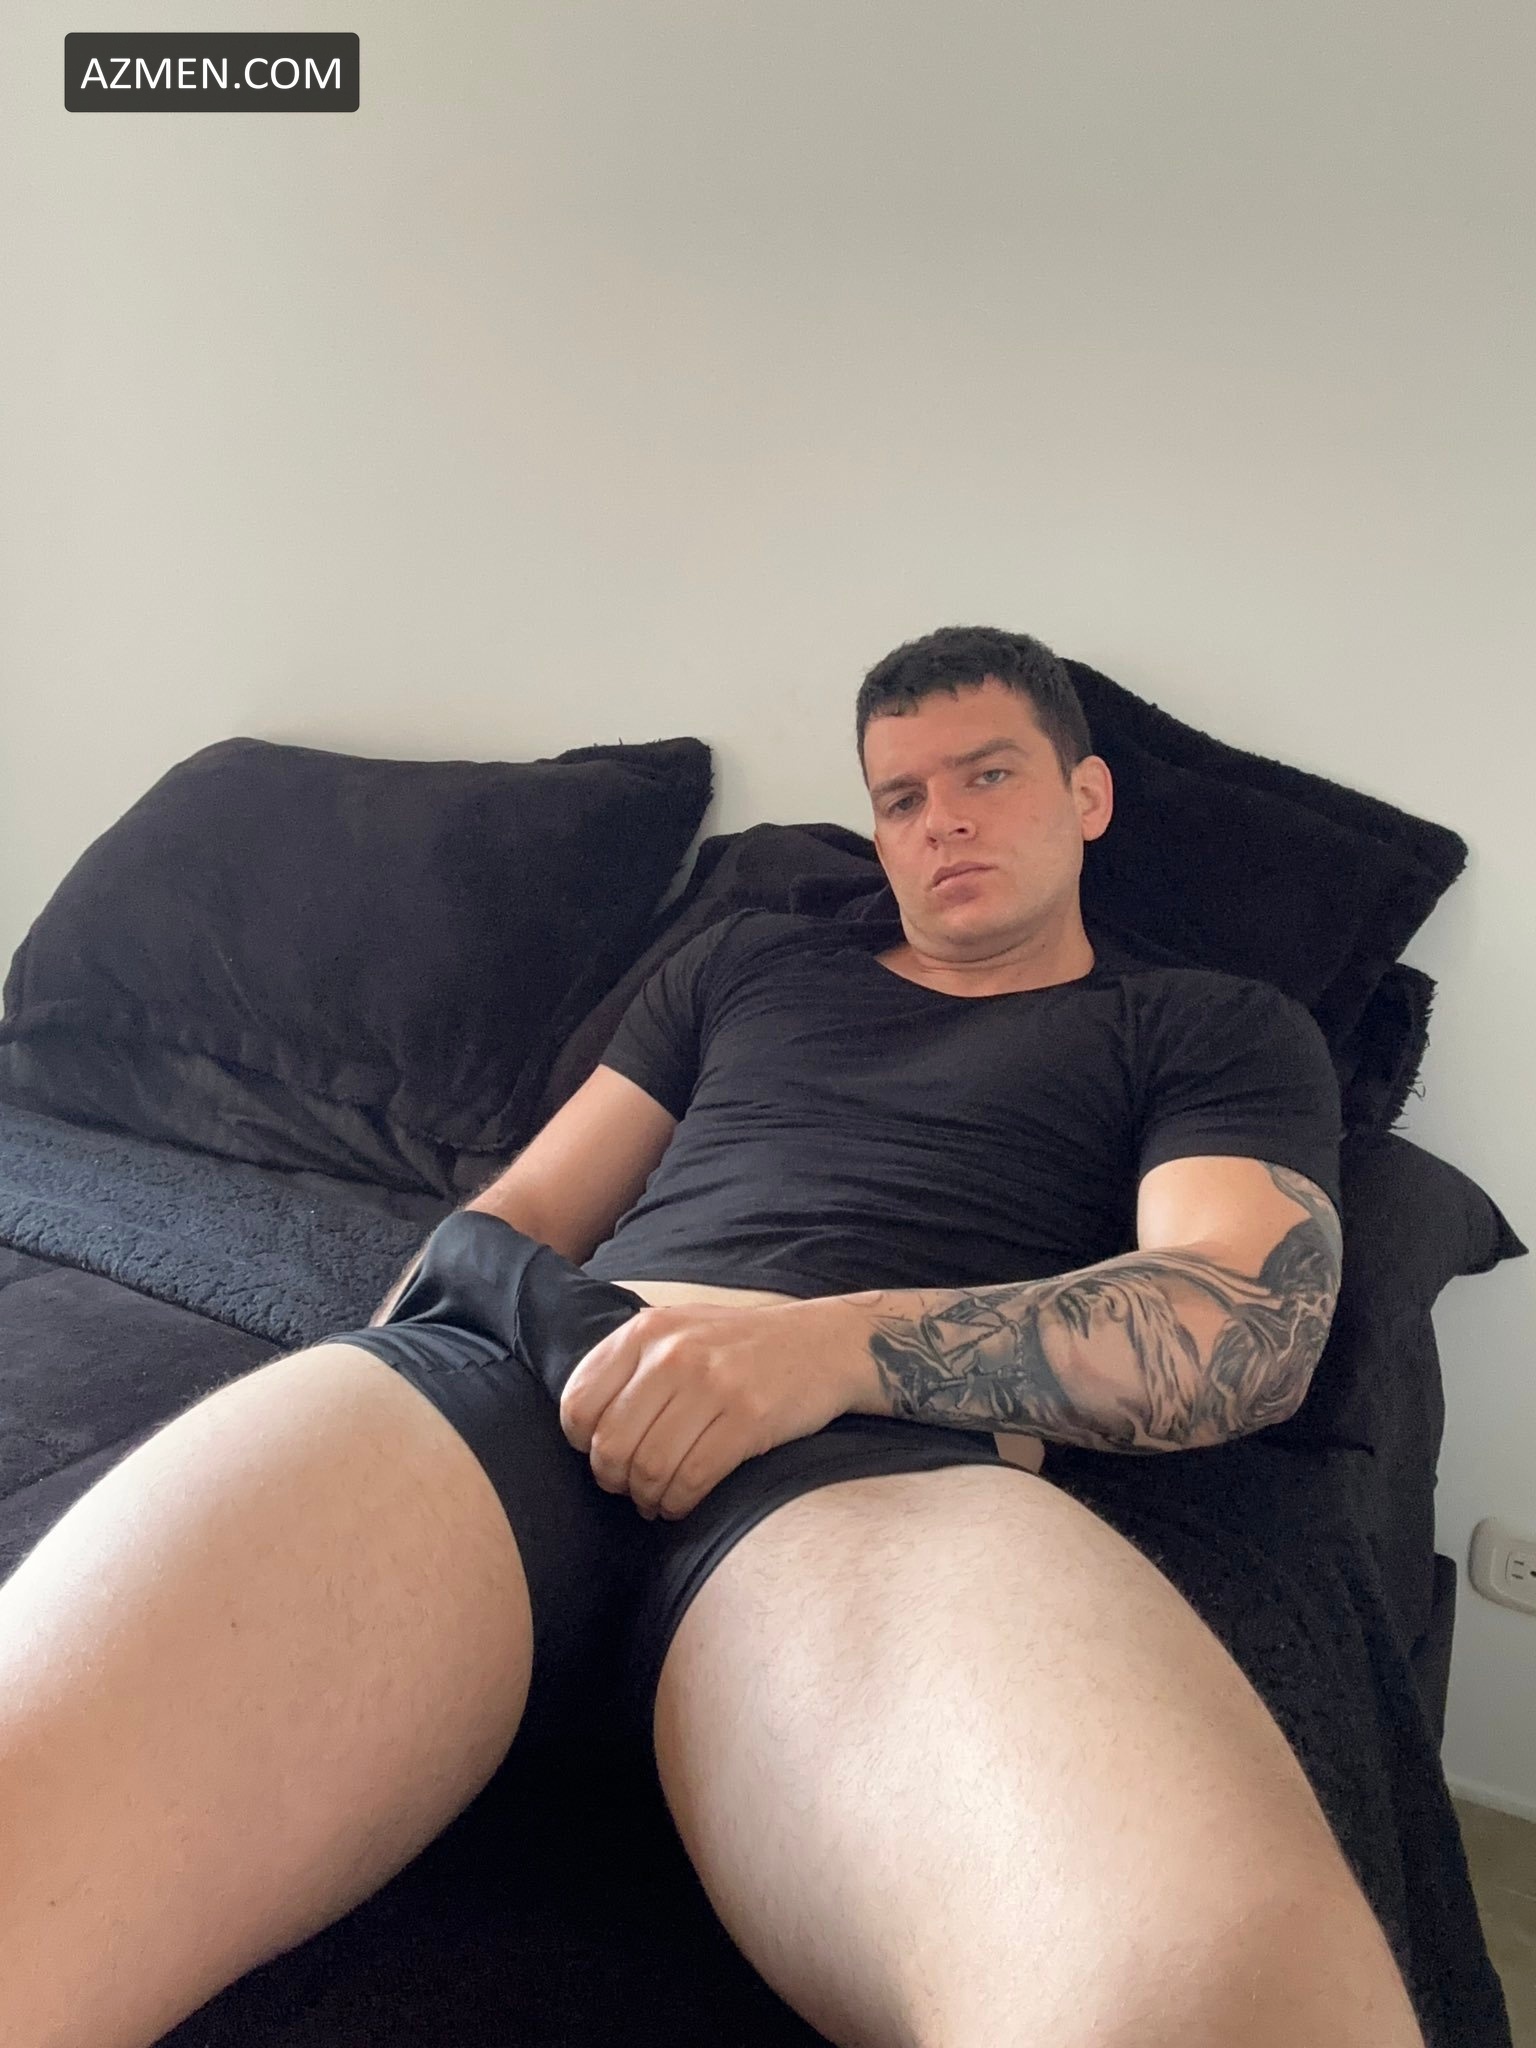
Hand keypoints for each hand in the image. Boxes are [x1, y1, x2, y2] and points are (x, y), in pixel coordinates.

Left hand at [558, 1295, 866, 1520]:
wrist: (825, 1345)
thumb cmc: (742, 1347)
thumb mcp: (680, 1331)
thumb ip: (630, 1364)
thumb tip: (581, 1427)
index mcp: (647, 1331)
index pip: (579, 1402)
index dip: (582, 1442)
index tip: (600, 1453)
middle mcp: (674, 1353)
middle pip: (611, 1443)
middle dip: (613, 1479)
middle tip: (627, 1488)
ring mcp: (713, 1384)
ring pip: (649, 1468)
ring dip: (647, 1498)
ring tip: (656, 1500)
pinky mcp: (748, 1419)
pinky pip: (691, 1480)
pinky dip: (678, 1504)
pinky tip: (681, 1503)